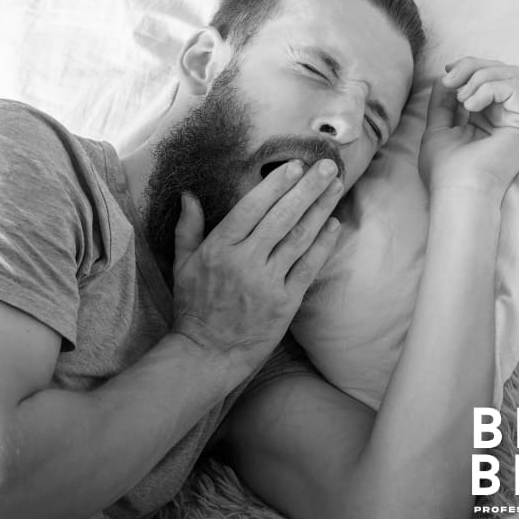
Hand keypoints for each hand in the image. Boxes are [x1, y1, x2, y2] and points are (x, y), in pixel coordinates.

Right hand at [171, 160, 342, 373]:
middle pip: (282, 217)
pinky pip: (308, 267)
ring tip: (336, 186)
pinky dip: (323, 244)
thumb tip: (189, 195)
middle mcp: (244, 261)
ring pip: (299, 238)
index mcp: (219, 248)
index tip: (294, 165)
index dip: (275, 185)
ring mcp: (267, 282)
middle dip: (307, 188)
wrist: (208, 353)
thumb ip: (188, 228)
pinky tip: (333, 225)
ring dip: (320, 209)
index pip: (251, 208)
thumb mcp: (182, 264)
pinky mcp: (285, 302)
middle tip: (327, 166)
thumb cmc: (193, 307)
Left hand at [418, 57, 518, 200]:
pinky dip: (487, 89)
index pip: (488, 77)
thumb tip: (446, 76)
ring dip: (479, 78)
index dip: (468, 67)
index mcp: (489, 117)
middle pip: (501, 70)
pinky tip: (470, 107)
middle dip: (472, 67)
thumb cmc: (446, 170)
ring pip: (510, 73)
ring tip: (462, 100)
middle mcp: (510, 116)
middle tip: (450, 79)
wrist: (458, 191)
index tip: (447, 72)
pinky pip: (514, 86)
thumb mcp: (439, 127)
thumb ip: (444, 102)